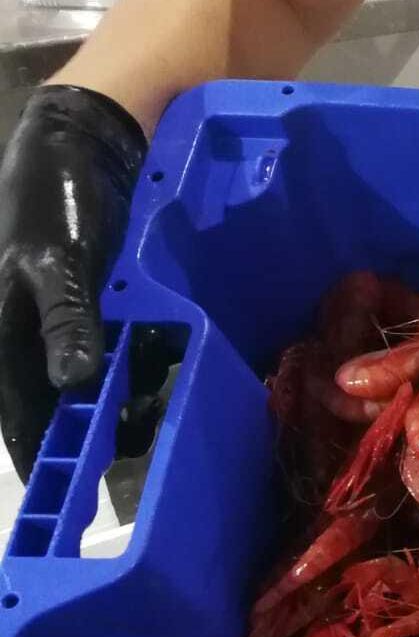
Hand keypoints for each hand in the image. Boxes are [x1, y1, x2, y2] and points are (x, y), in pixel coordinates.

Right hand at [0, 85, 145, 480]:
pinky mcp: (111, 300)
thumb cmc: (59, 193)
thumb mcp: (57, 258)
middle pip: (61, 403)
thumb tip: (73, 384)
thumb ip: (65, 320)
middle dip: (94, 438)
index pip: (19, 411)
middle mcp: (36, 330)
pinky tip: (182, 384)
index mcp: (7, 329)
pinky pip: (128, 349)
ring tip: (168, 433)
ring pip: (98, 380)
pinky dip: (150, 369)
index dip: (43, 456)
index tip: (67, 503)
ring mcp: (76, 316)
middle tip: (138, 475)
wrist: (94, 131)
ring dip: (127, 407)